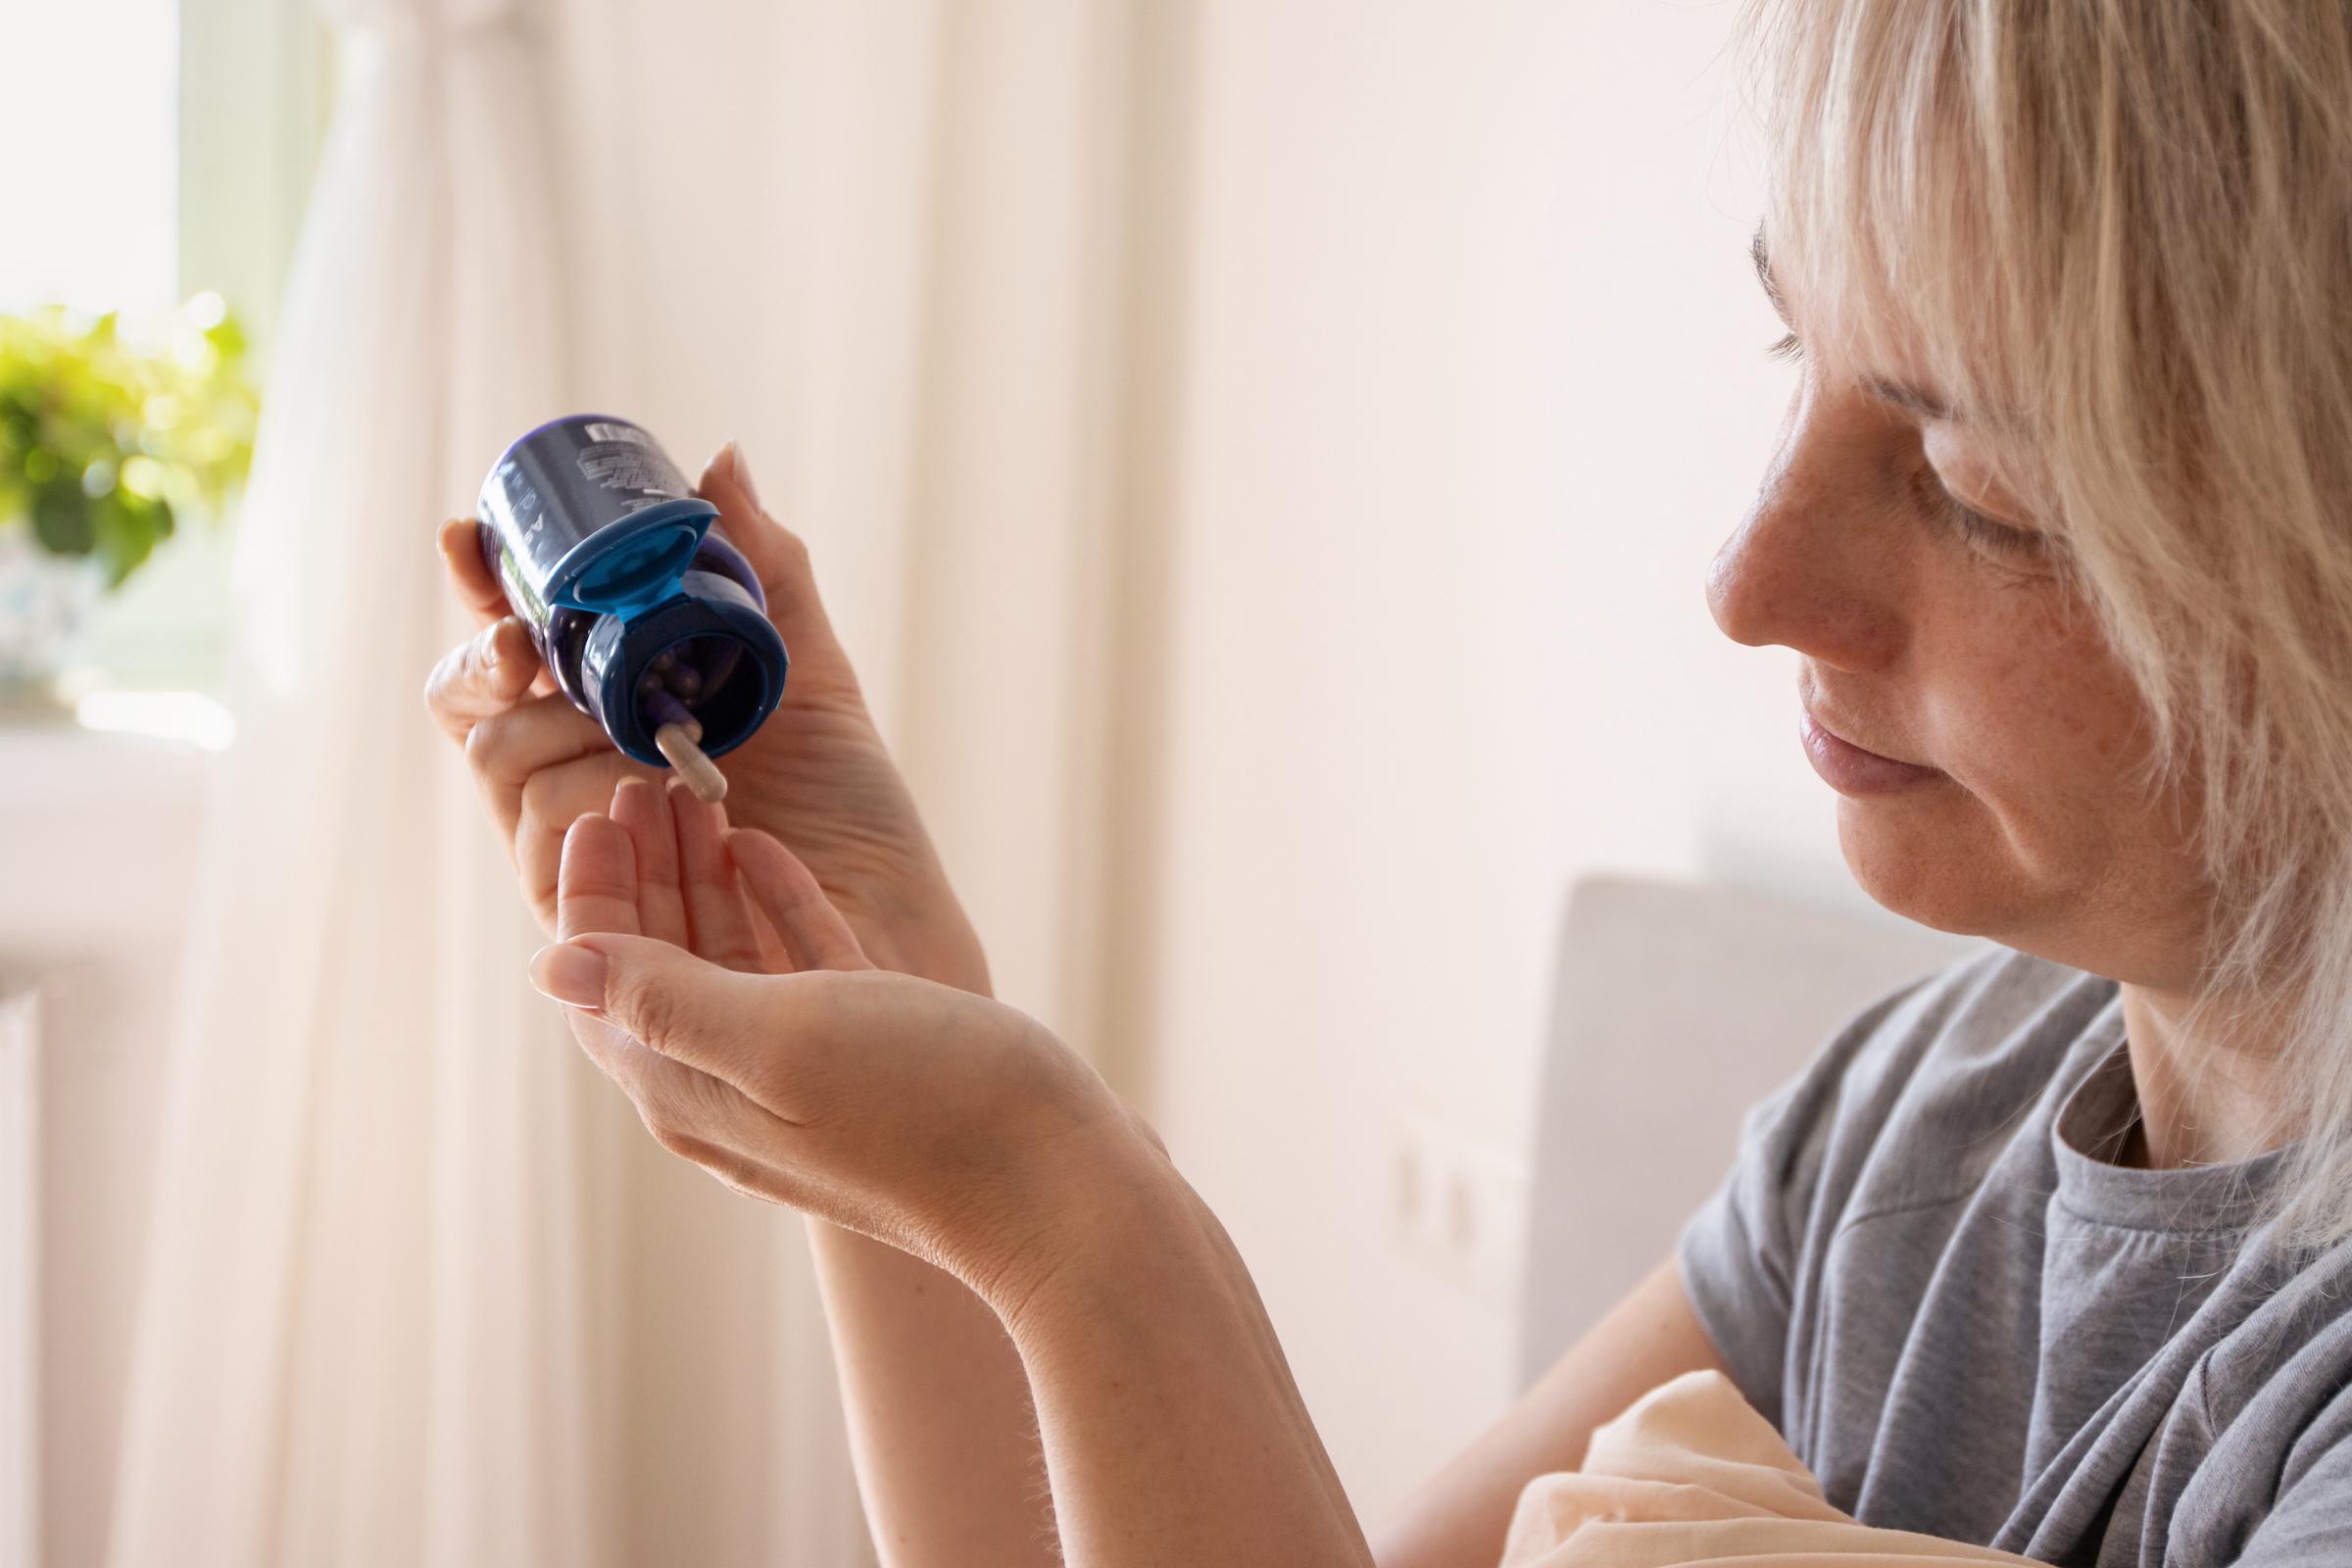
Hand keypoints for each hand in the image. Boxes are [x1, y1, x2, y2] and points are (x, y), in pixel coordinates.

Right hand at [422, 442, 988, 992]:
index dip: (479, 582)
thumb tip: (721, 458)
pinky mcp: (580, 912)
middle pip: (471, 698)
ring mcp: (567, 839)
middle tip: (530, 643)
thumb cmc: (845, 801)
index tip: (468, 538)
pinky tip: (637, 793)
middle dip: (489, 659)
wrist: (884, 912)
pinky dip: (583, 808)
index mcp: (605, 701)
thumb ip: (761, 563)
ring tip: (643, 735)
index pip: (509, 632)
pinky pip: (540, 849)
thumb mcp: (807, 665)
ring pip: (500, 762)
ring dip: (559, 733)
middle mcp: (569, 765)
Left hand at [531, 775, 1161, 1306]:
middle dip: (639, 872)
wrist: (1057, 1185)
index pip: (600, 982)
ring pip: (722, 960)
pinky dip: (773, 904)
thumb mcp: (778, 1039)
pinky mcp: (869, 1056)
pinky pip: (797, 967)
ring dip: (699, 877)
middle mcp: (730, 1087)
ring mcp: (801, 1074)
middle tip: (642, 781)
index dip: (590, 894)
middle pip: (652, 966)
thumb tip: (552, 967)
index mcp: (688, 1088)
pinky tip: (764, 849)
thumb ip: (666, 999)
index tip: (603, 809)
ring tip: (695, 796)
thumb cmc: (923, 1107)